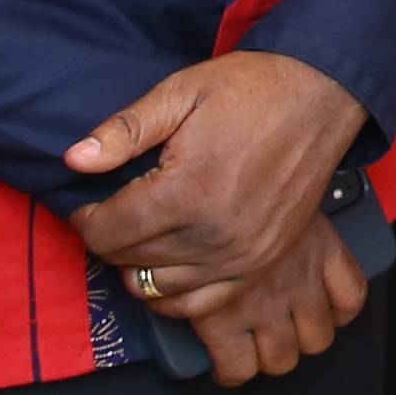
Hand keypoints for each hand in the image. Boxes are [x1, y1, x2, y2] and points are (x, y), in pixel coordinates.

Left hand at [68, 51, 369, 382]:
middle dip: (109, 238)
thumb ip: (123, 131)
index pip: (108, 231)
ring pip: (160, 287)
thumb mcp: (179, 93)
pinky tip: (165, 271)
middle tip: (112, 212)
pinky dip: (175, 296)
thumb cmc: (250, 90)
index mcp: (186, 192)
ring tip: (138, 235)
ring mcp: (241, 255)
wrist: (321, 96)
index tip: (87, 202)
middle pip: (130, 260)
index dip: (86, 218)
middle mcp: (213, 235)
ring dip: (137, 266)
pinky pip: (203, 304)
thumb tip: (73, 161)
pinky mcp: (261, 262)